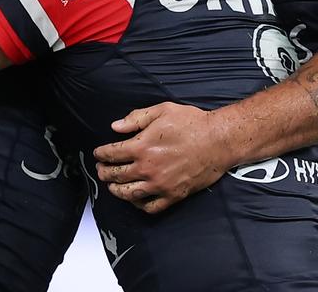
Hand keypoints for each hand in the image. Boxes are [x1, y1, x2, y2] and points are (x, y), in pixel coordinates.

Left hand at [93, 102, 235, 213]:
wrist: (219, 141)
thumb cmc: (193, 123)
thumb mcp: (163, 111)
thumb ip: (136, 118)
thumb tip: (115, 127)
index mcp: (142, 146)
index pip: (111, 154)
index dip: (101, 154)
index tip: (98, 153)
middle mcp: (147, 168)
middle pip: (116, 175)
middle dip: (104, 172)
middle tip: (101, 169)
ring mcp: (159, 185)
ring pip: (128, 194)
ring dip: (116, 190)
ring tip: (112, 186)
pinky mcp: (172, 195)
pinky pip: (149, 207)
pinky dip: (138, 205)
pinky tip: (135, 199)